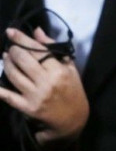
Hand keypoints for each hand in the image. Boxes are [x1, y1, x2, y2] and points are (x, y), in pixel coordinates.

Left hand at [0, 26, 89, 143]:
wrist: (73, 120)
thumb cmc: (73, 90)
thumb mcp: (69, 68)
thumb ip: (53, 49)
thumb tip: (37, 31)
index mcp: (59, 71)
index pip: (38, 50)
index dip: (22, 39)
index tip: (11, 31)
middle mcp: (47, 82)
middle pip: (23, 60)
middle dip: (13, 50)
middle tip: (11, 47)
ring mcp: (35, 95)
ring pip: (14, 75)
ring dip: (6, 63)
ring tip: (5, 58)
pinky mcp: (27, 108)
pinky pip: (8, 96)